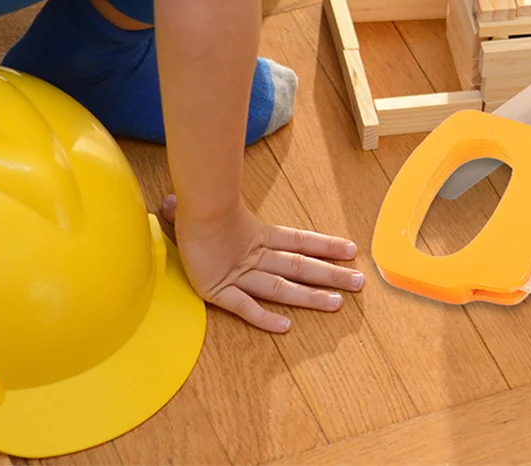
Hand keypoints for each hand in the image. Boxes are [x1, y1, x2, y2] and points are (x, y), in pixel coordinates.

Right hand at [162, 195, 363, 331]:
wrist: (186, 210)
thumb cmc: (194, 205)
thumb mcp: (205, 206)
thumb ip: (195, 208)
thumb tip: (170, 202)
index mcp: (257, 234)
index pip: (300, 241)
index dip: (325, 246)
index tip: (351, 250)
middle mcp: (255, 255)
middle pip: (300, 266)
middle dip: (331, 274)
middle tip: (360, 282)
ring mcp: (240, 273)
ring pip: (282, 287)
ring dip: (310, 296)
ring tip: (338, 304)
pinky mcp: (220, 290)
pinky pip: (246, 307)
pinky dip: (264, 318)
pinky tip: (285, 328)